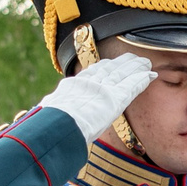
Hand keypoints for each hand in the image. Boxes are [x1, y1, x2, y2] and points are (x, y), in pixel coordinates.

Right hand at [38, 53, 154, 141]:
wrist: (58, 126)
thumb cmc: (49, 126)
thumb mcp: (46, 117)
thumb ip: (49, 115)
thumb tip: (36, 123)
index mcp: (72, 87)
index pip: (91, 74)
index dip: (103, 67)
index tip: (110, 63)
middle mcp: (89, 83)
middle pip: (109, 69)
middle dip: (122, 64)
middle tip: (133, 58)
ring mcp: (103, 89)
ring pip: (123, 74)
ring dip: (135, 68)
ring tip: (145, 64)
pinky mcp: (116, 98)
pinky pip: (132, 86)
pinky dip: (141, 79)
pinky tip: (150, 75)